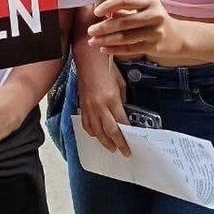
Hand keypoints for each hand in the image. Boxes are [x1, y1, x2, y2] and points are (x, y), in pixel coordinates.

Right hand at [71, 40, 129, 155]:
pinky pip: (86, 124)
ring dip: (104, 142)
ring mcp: (89, 107)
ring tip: (111, 148)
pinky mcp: (82, 105)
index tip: (131, 144)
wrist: (88, 60)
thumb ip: (122, 99)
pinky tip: (96, 135)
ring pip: (96, 131)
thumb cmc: (107, 68)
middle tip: (124, 153)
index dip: (126, 136)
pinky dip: (91, 132)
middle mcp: (99, 106)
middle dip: (117, 144)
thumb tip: (124, 112)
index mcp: (111, 99)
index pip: (121, 123)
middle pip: (109, 131)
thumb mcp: (120, 83)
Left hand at [86, 0, 186, 60]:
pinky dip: (115, 49)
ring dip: (106, 40)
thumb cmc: (157, 21)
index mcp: (150, 2)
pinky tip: (104, 49)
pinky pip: (130, 48)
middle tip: (90, 31)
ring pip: (125, 37)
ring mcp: (155, 32)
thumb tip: (105, 14)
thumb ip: (126, 12)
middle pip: (124, 21)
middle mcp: (154, 15)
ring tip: (93, 41)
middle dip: (104, 27)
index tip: (97, 12)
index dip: (109, 5)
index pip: (126, 0)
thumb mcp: (145, 11)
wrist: (180, 37)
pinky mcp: (154, 46)